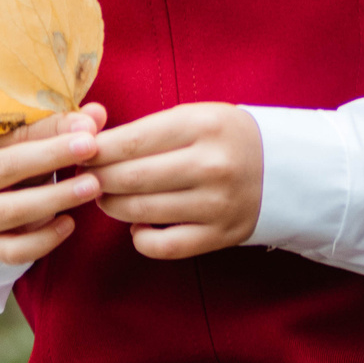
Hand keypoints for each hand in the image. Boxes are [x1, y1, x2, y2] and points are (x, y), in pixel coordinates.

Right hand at [0, 105, 109, 266]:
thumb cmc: (17, 153)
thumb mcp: (33, 135)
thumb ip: (63, 123)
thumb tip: (95, 115)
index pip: (7, 132)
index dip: (49, 128)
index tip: (86, 127)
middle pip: (6, 167)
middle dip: (51, 157)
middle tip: (91, 148)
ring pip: (11, 210)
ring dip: (55, 197)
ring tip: (92, 185)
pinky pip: (14, 250)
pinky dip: (43, 240)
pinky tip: (70, 223)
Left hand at [89, 102, 263, 260]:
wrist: (285, 167)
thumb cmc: (225, 137)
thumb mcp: (195, 116)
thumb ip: (147, 130)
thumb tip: (90, 147)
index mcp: (202, 125)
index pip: (130, 141)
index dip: (95, 150)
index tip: (78, 153)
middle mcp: (211, 164)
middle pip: (130, 178)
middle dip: (96, 180)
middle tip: (84, 178)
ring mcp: (217, 203)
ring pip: (140, 212)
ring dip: (112, 206)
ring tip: (107, 197)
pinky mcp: (220, 235)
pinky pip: (163, 246)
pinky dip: (140, 238)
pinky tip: (138, 224)